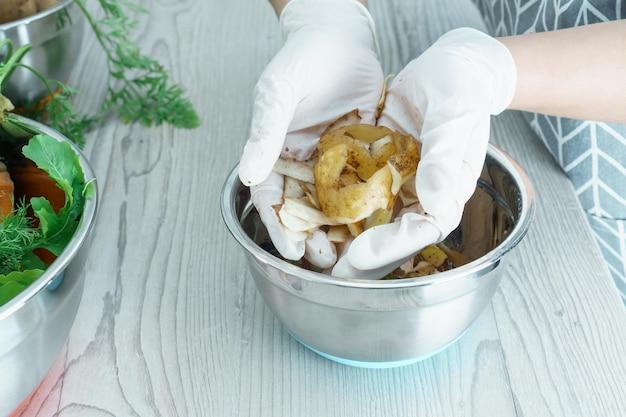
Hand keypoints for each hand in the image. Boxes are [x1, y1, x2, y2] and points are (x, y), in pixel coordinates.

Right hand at [239, 0, 382, 265]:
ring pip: (334, 203)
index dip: (279, 226)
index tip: (291, 250)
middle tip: (324, 261)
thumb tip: (246, 174)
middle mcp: (304, 162)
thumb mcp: (277, 93)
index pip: (272, 197)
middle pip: (305, 209)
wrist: (340, 34)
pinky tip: (378, 222)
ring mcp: (334, 160)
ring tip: (351, 253)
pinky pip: (365, 182)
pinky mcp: (362, 152)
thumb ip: (264, 133)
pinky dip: (369, 204)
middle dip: (312, 237)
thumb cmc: (301, 58)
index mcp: (276, 151)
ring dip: (340, 229)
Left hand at [333, 28, 516, 277]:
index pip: (422, 229)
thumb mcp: (455, 112)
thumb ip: (445, 154)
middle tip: (333, 274)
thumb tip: (435, 198)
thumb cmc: (461, 85)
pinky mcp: (381, 168)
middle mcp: (423, 191)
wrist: (452, 66)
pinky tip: (314, 216)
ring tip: (318, 255)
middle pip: (395, 234)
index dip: (392, 247)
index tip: (359, 257)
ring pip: (374, 219)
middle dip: (365, 256)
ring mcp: (401, 182)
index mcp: (447, 186)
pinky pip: (359, 192)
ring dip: (348, 238)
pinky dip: (340, 206)